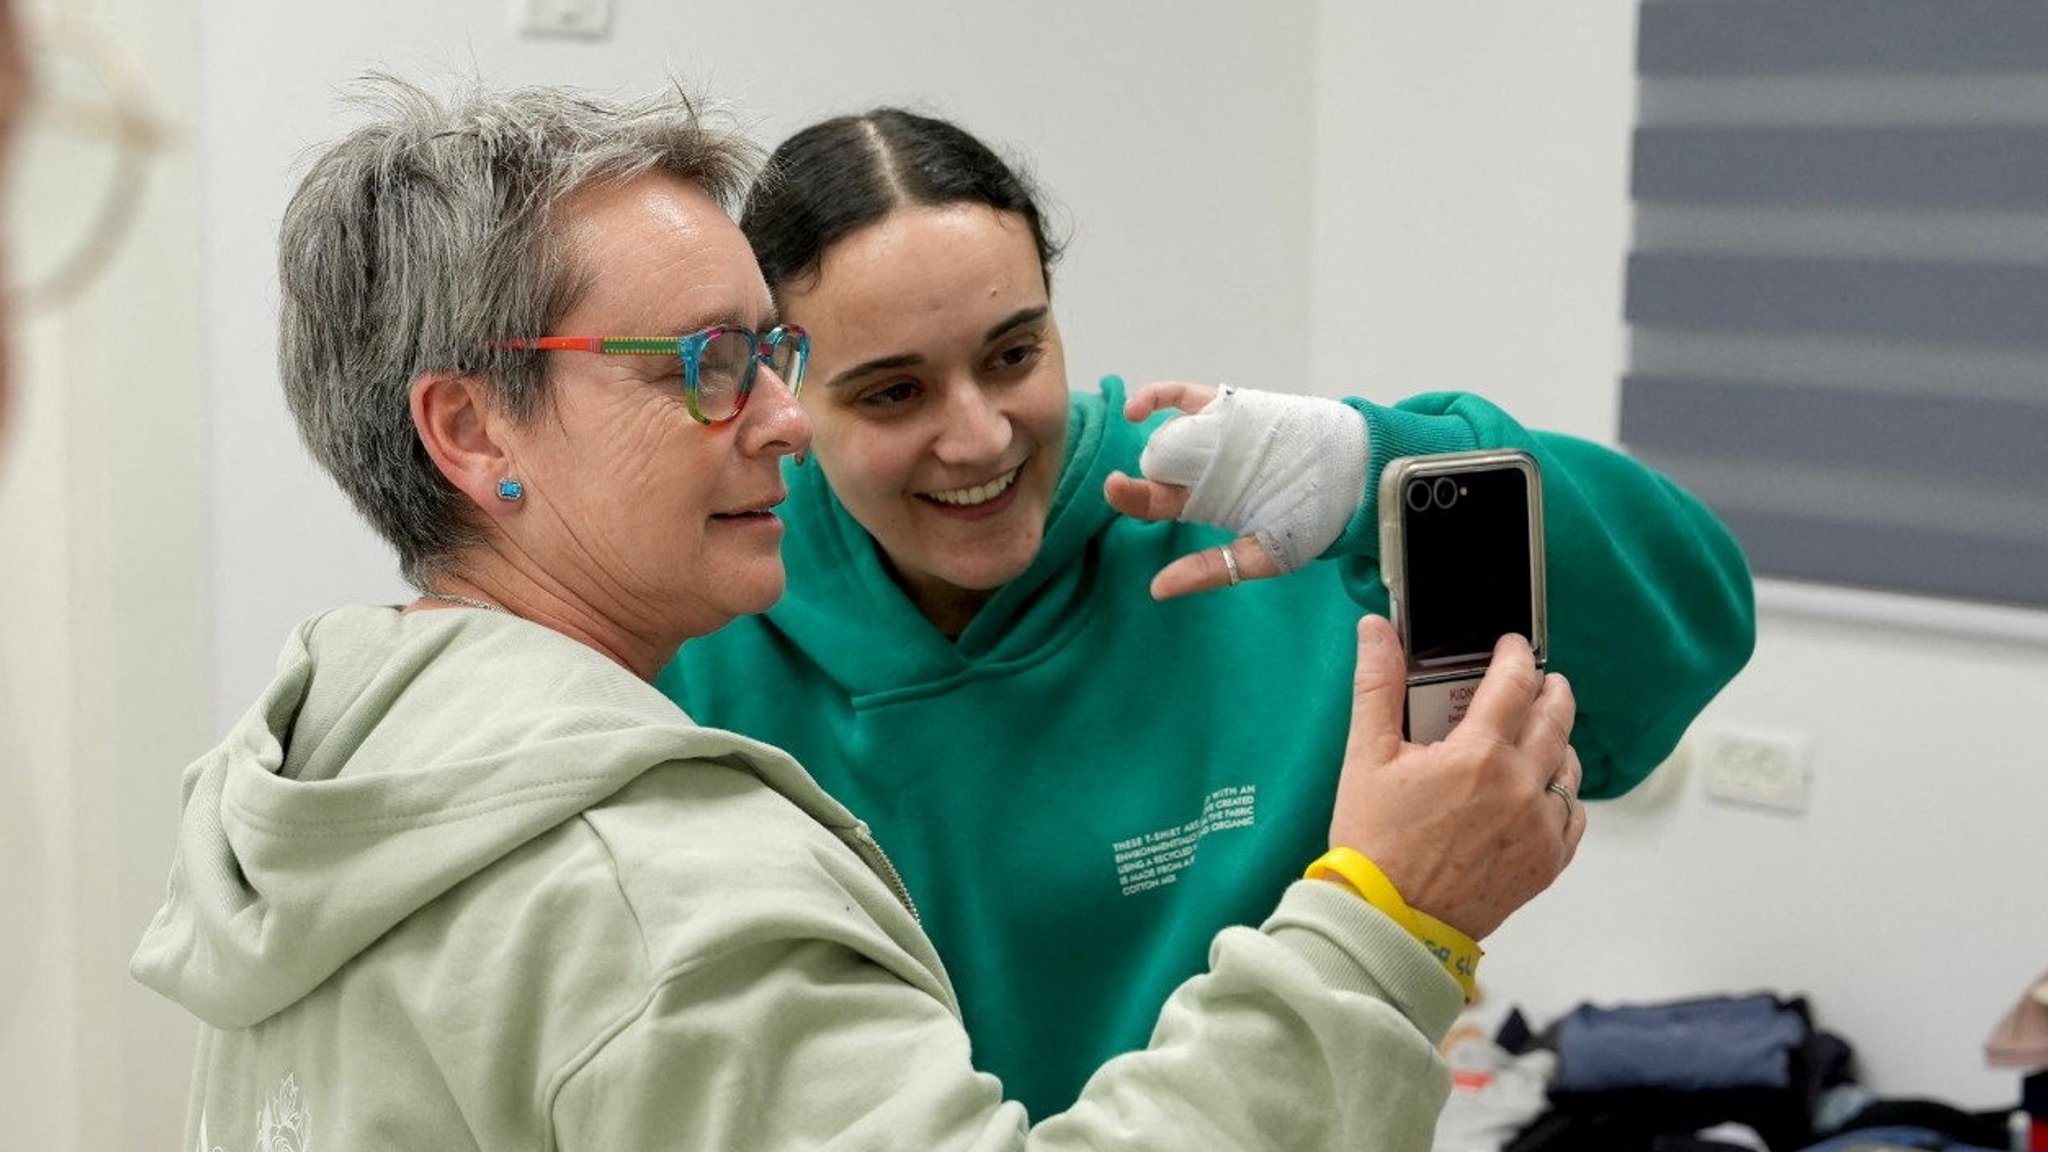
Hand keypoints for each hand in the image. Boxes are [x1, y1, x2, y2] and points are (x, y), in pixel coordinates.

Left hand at [1103, 380, 1366, 599]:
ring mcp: (1213, 435)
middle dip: (1132, 478)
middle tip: (1118, 484)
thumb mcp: (1265, 555)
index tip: (1117, 492)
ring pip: (1166, 432)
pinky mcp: (1228, 406)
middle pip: (1155, 468)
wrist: (1357, 473)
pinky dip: (1156, 396)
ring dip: (1145, 437)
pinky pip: (1183, 397)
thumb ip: (1213, 570)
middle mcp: (1203, 468)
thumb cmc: (1315, 518)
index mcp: (1206, 503)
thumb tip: (1158, 590)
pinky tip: (1137, 408)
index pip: (1156, 503)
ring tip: (1137, 442)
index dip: (1132, 499)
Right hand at [1331, 615, 1584, 940]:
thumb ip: (1378, 686)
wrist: (1390, 921)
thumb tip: (1377, 632)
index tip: (1511, 647)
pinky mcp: (1547, 862)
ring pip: (1569, 765)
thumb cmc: (1375, 845)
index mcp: (1478, 754)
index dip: (1516, 655)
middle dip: (1549, 689)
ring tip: (1539, 735)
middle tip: (1539, 680)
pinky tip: (1541, 791)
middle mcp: (1520, 787)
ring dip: (1558, 740)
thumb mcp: (1366, 757)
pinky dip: (1562, 795)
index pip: (1515, 682)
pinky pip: (1574, 816)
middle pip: (1556, 716)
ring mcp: (1539, 827)